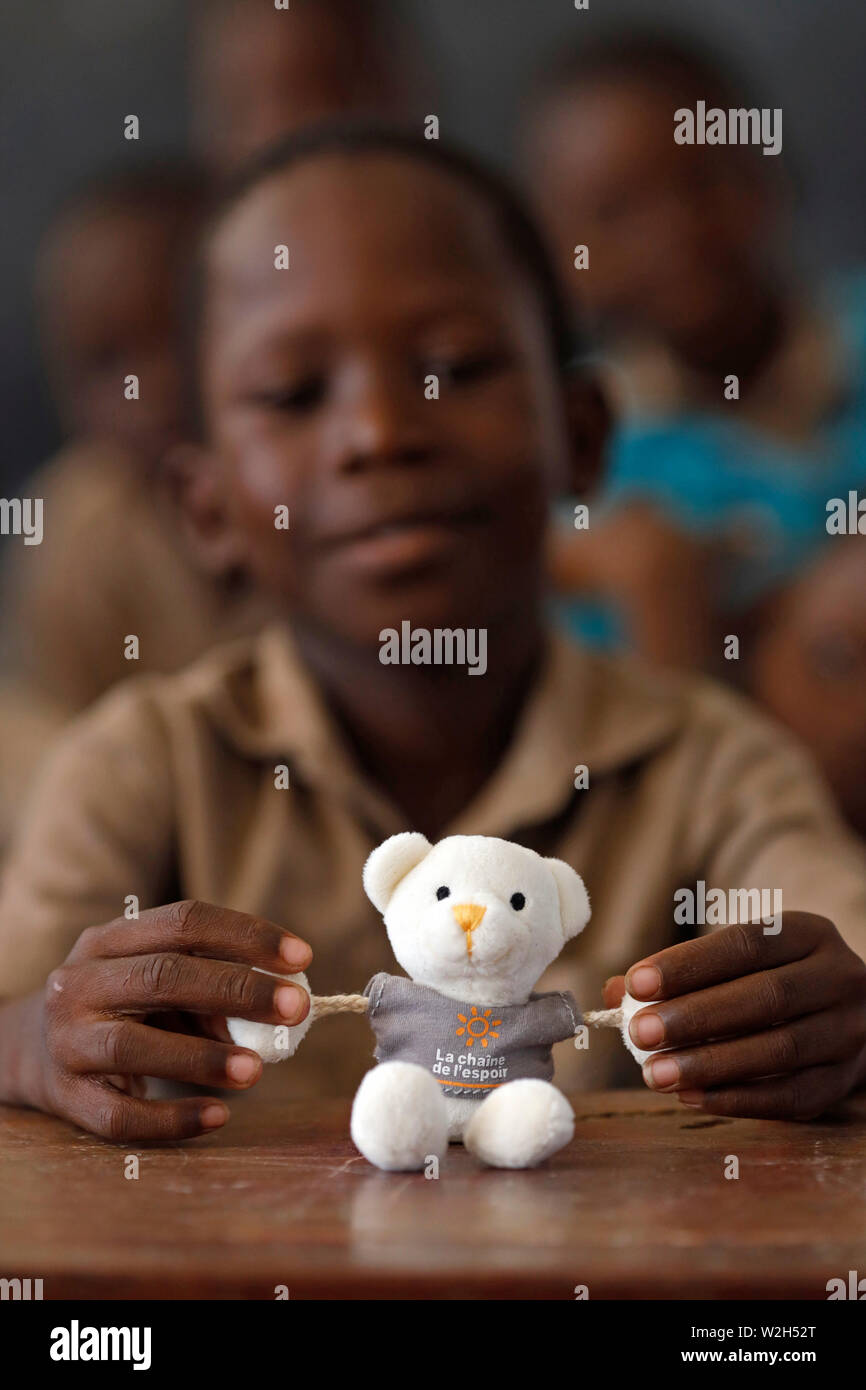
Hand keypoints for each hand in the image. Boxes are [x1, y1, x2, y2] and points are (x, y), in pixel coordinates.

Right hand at [28, 900, 311, 1140]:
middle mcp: (80, 982)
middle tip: (296, 1008)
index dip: (247, 935)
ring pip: (132, 1045)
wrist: (27, 1049)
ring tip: (257, 1070)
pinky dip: (172, 1119)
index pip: (184, 921)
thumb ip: (209, 990)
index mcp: (110, 939)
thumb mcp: (157, 982)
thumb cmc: (122, 1007)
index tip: (301, 957)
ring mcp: (67, 1041)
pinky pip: (119, 1116)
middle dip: (237, 990)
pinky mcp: (65, 1097)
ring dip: (201, 1057)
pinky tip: (217, 1117)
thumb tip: (273, 1013)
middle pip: (162, 977)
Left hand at [611, 914, 865, 1118]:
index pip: (746, 944)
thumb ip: (679, 973)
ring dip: (711, 1065)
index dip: (689, 964)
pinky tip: (691, 1096)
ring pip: (781, 1050)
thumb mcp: (735, 961)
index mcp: (808, 934)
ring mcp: (848, 1032)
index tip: (636, 983)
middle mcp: (839, 978)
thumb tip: (616, 992)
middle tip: (640, 1033)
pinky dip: (738, 1099)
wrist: (840, 1016)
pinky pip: (792, 1095)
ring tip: (655, 1074)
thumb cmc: (768, 980)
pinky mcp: (844, 1079)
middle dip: (696, 1017)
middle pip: (767, 997)